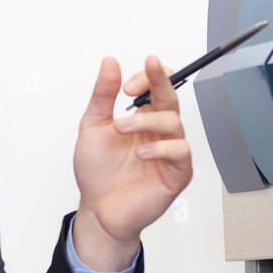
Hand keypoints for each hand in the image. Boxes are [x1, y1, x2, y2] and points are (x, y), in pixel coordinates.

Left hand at [72, 55, 192, 269]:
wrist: (98, 210)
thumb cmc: (97, 172)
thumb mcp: (92, 127)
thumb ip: (103, 96)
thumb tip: (110, 62)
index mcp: (142, 117)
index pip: (157, 85)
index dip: (148, 77)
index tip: (127, 84)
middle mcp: (159, 131)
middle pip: (170, 98)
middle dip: (157, 85)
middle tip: (133, 88)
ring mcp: (170, 151)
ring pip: (174, 123)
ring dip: (148, 121)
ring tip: (121, 129)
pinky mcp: (177, 173)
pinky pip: (180, 152)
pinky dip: (161, 149)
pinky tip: (141, 153)